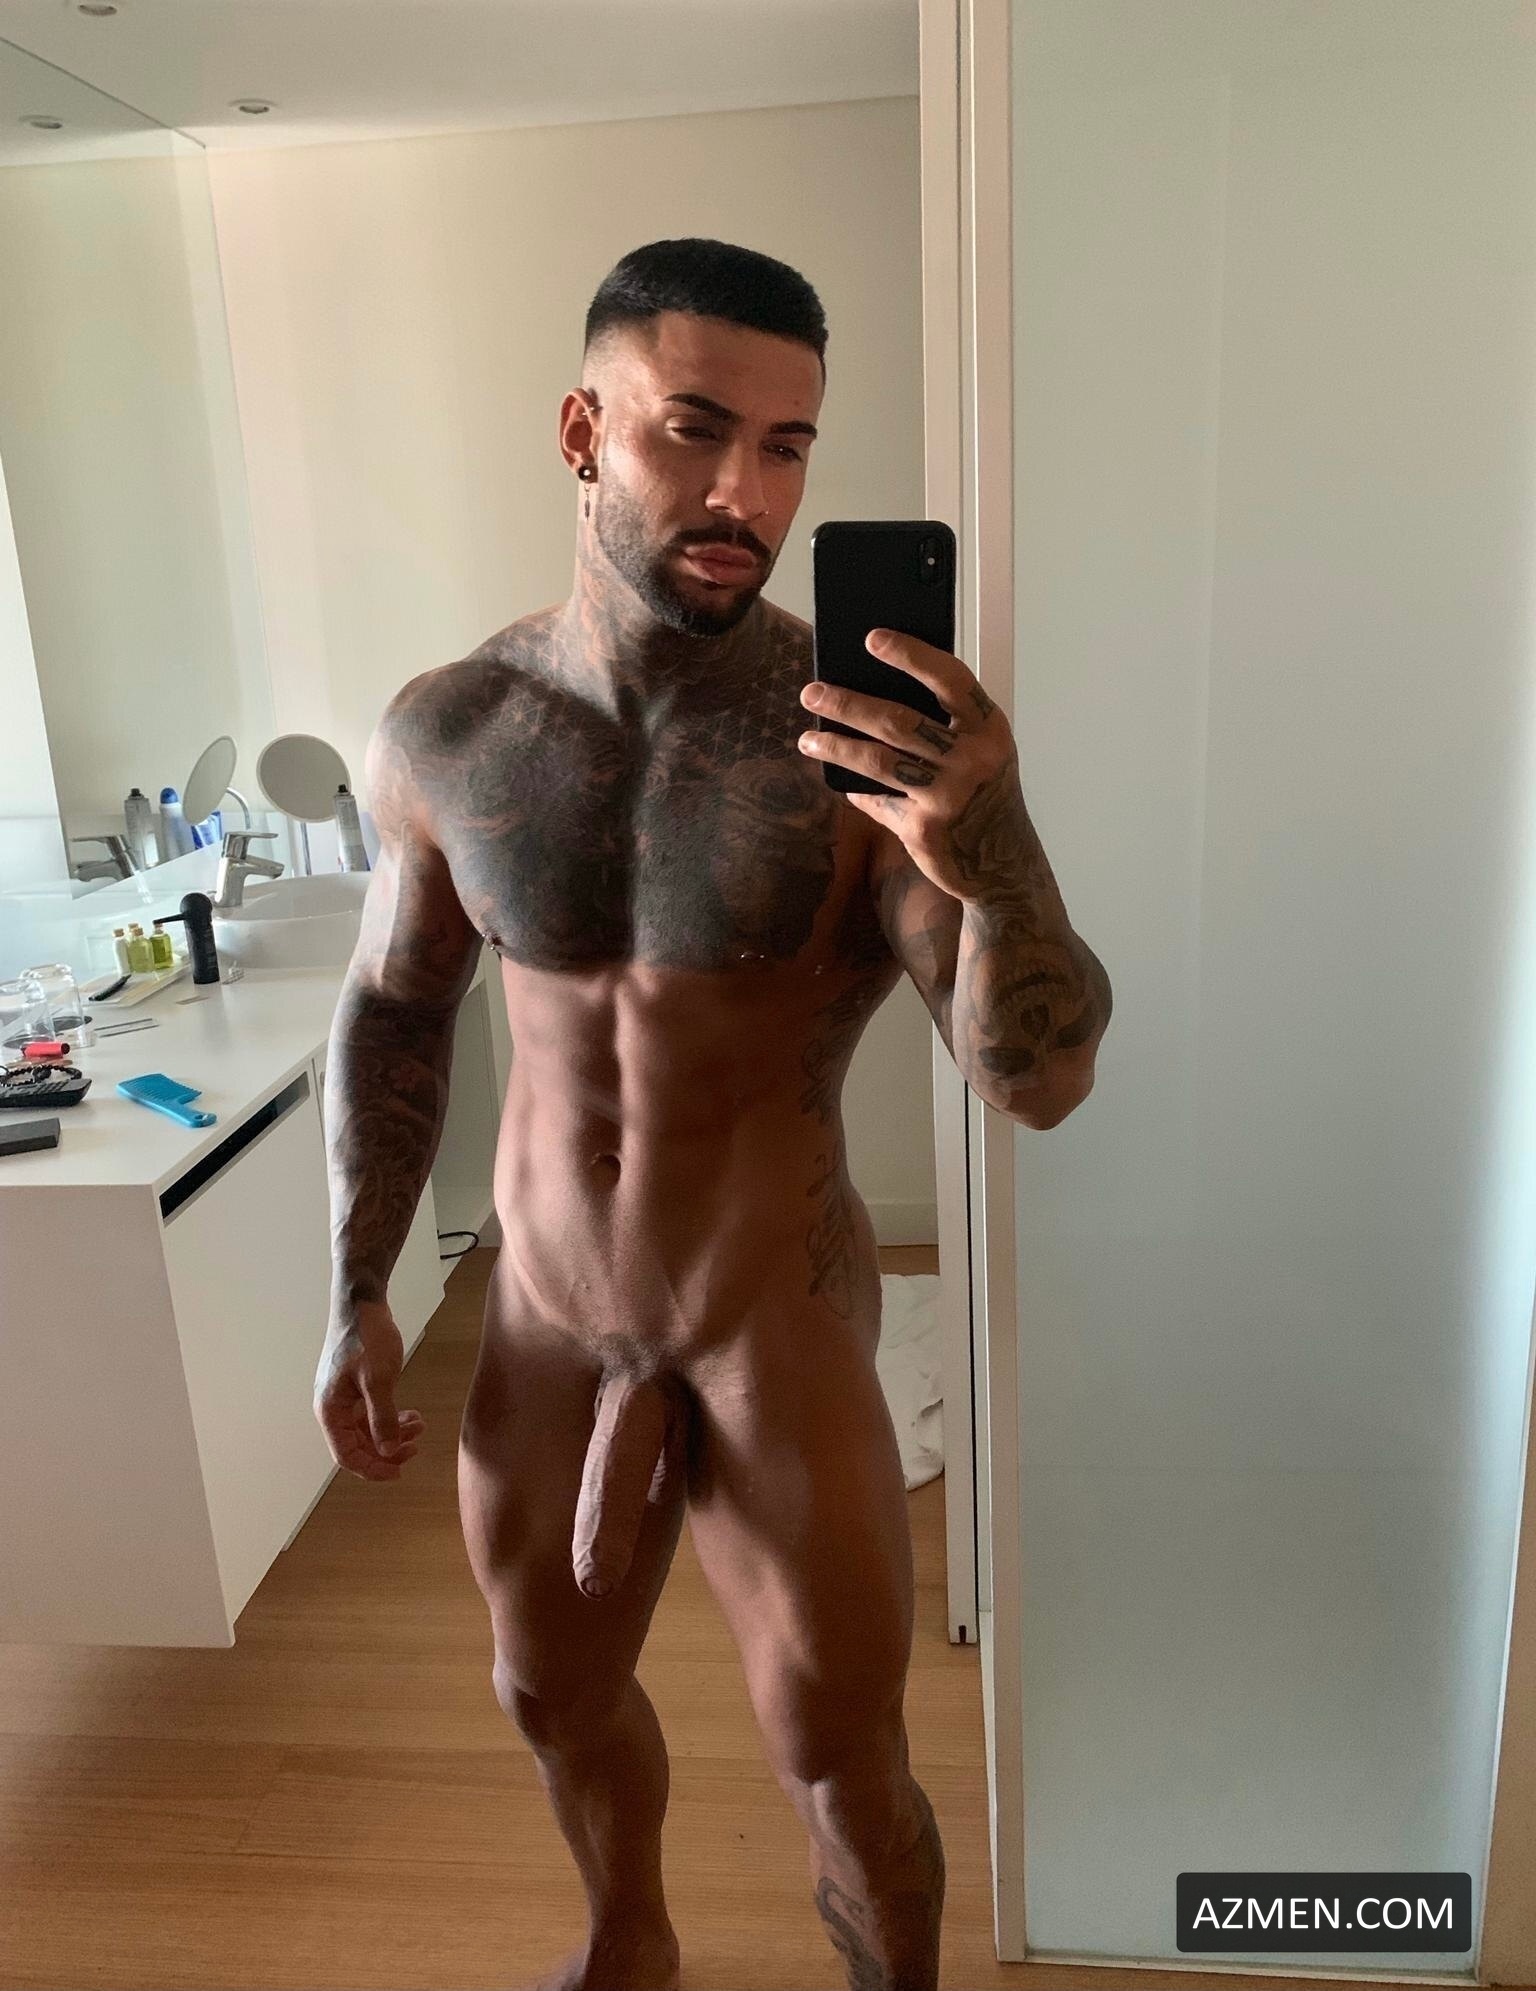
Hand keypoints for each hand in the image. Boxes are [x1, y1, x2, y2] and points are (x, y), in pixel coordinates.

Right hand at [313, 1301, 424, 1480]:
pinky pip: (371, 1411)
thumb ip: (382, 1418)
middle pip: (357, 1444)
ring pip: (367, 1428)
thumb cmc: (366, 1339)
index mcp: (330, 1411)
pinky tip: (411, 1413)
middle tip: (416, 1448)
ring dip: (392, 1432)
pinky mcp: (355, 1384)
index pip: (346, 1455)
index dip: (372, 1468)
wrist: (362, 1302)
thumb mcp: (378, 1380)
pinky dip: (391, 1416)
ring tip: (419, 1426)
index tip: (399, 1472)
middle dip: (387, 1450)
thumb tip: (387, 1452)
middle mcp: (332, 1407)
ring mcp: (343, 1395)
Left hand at [797, 629, 1025, 902]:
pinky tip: (841, 783)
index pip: (949, 679)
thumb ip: (948, 724)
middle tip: (812, 693)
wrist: (1004, 863)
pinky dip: (858, 792)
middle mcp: (972, 759)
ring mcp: (947, 796)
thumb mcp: (983, 752)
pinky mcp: (924, 829)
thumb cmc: (985, 795)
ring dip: (836, 748)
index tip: (871, 639)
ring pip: (878, 762)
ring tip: (808, 740)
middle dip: (847, 705)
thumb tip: (875, 691)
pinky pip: (877, 802)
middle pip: (898, 722)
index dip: (911, 655)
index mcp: (988, 729)